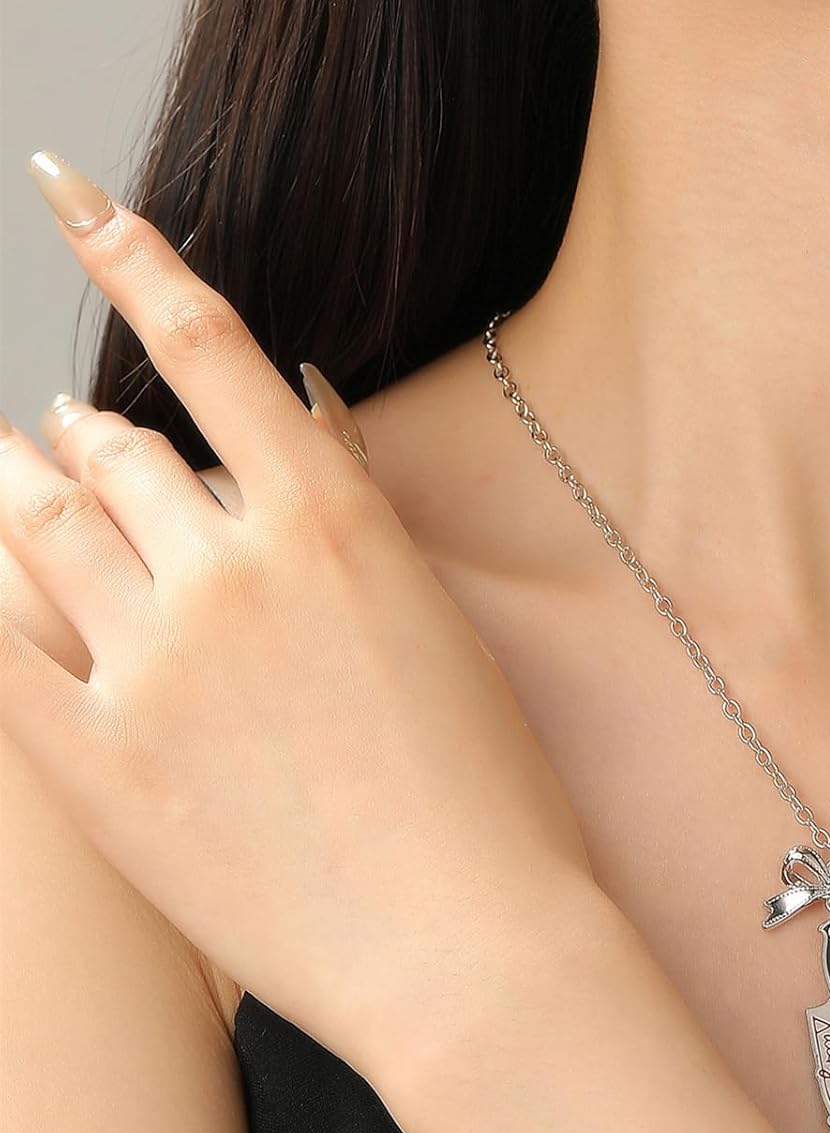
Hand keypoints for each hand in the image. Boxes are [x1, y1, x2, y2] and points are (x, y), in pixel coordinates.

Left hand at [1, 149, 599, 1078]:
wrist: (467, 940)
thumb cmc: (480, 777)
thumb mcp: (434, 611)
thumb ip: (352, 498)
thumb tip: (301, 399)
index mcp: (331, 518)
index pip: (208, 343)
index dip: (134, 252)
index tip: (73, 192)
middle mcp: (230, 567)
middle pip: (107, 446)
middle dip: (83, 435)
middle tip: (67, 435)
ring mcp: (152, 662)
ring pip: (38, 529)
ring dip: (26, 498)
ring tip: (21, 485)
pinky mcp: (91, 760)